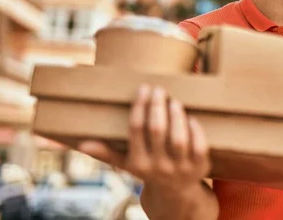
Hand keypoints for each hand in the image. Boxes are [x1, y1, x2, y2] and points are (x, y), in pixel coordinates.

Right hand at [78, 85, 209, 207]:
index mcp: (138, 163)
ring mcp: (180, 167)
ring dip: (176, 116)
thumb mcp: (127, 165)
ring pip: (178, 138)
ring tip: (173, 100)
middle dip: (157, 106)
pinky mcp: (200, 167)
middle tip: (158, 89)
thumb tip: (82, 144)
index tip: (143, 88)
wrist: (176, 194)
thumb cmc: (149, 170)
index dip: (140, 106)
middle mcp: (158, 166)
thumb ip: (107, 153)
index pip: (136, 129)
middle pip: (157, 130)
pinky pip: (199, 146)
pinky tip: (190, 117)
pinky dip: (195, 130)